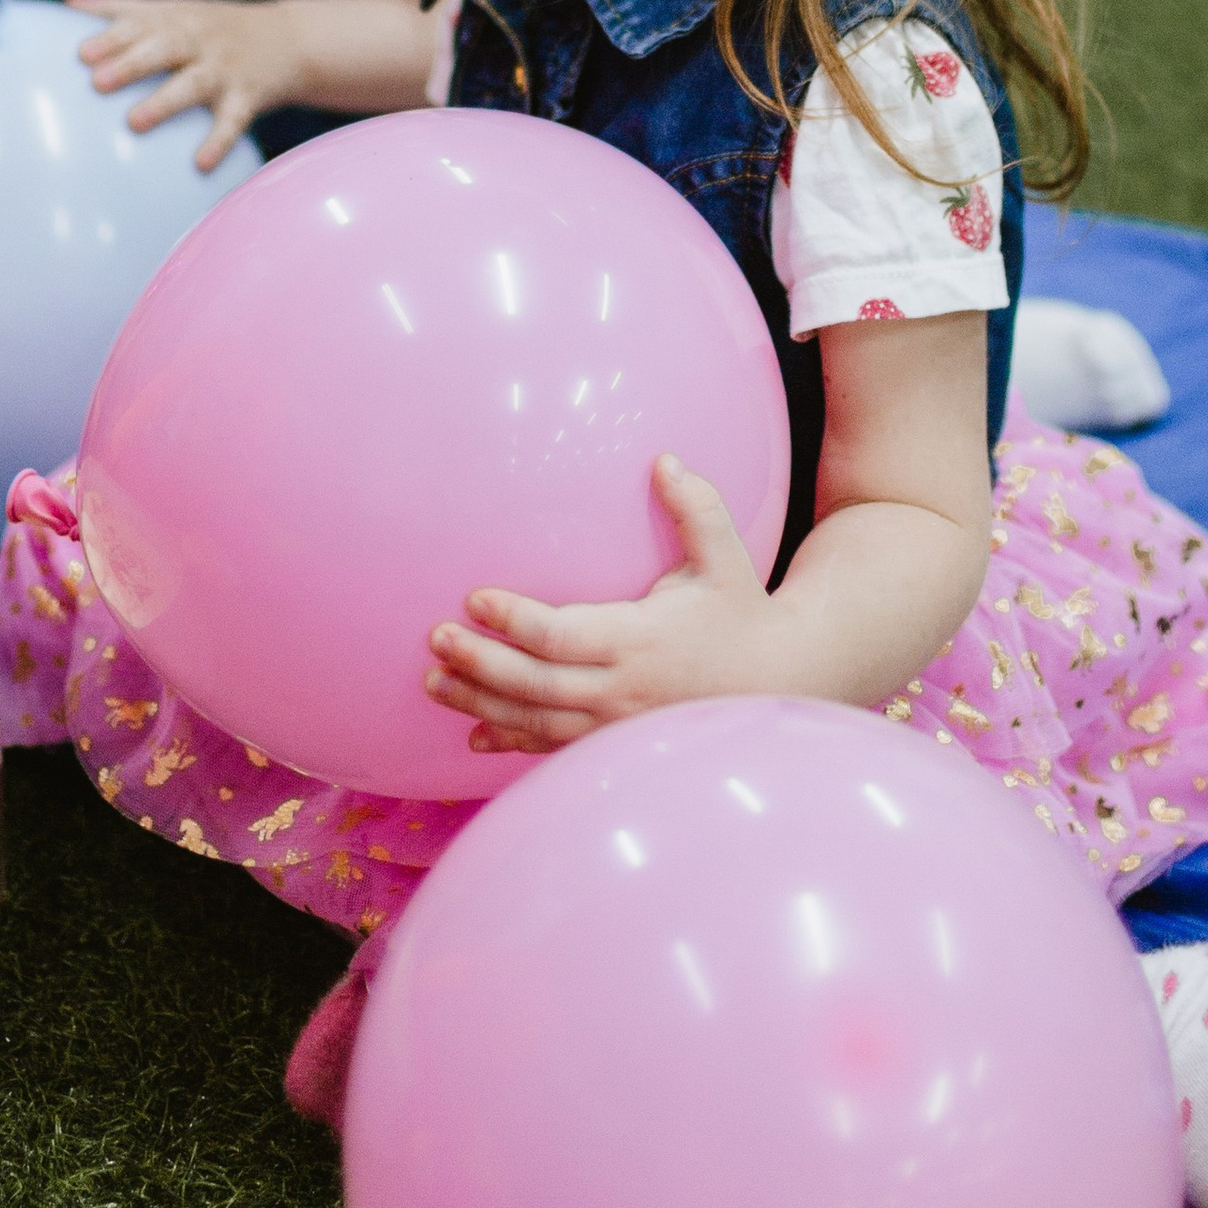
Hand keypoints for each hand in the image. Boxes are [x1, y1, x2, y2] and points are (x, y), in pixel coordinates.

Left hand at [68, 0, 306, 172]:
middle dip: (131, 63)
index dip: (111, 37)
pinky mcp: (249, 96)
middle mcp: (200, 39)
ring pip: (194, 83)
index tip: (81, 54)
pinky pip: (233, 120)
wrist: (290, 37)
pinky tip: (200, 163)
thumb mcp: (173, 8)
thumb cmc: (214, 26)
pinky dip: (218, 141)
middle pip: (164, 48)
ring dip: (165, 101)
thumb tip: (69, 1)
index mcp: (177, 18)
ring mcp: (226, 68)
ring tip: (134, 123)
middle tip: (98, 82)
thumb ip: (122, 6)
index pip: (140, 24)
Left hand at [426, 458, 773, 754]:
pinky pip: (554, 747)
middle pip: (536, 684)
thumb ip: (695, 507)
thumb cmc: (741, 612)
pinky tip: (475, 733)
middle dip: (480, 663)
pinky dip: (512, 741)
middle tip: (435, 640)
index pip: (561, 635)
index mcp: (639, 640)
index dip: (514, 620)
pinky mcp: (614, 743)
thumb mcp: (725, 556)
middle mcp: (622, 689)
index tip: (474, 598)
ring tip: (433, 681)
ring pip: (536, 721)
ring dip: (481, 702)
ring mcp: (615, 725)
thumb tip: (663, 460)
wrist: (774, 681)